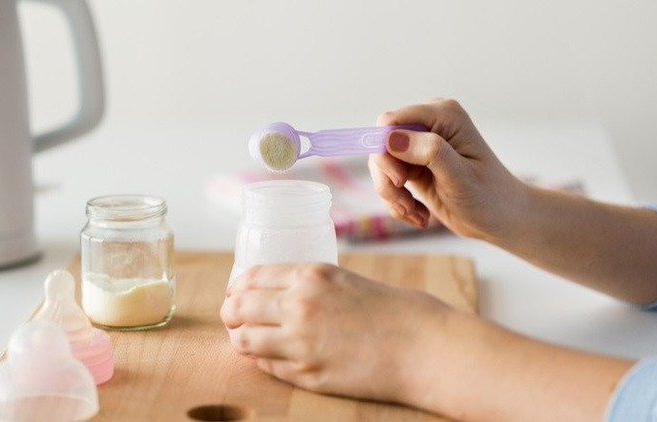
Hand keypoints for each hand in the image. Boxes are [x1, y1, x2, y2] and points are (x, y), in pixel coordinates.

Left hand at [220, 263, 452, 405]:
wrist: (425, 348)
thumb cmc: (395, 311)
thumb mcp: (346, 281)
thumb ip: (310, 286)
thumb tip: (279, 295)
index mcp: (310, 276)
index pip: (250, 278)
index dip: (236, 287)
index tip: (235, 294)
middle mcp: (298, 306)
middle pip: (239, 308)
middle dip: (231, 313)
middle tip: (233, 318)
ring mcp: (300, 343)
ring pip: (244, 342)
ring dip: (241, 340)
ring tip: (246, 340)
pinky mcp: (308, 375)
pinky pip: (268, 367)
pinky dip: (263, 361)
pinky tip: (270, 357)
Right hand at [369, 98, 527, 241]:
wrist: (500, 219)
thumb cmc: (489, 196)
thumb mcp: (460, 176)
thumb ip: (429, 151)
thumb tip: (391, 138)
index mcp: (443, 116)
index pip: (391, 121)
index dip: (384, 149)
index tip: (399, 180)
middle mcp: (428, 125)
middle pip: (381, 144)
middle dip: (388, 178)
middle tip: (406, 205)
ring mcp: (419, 145)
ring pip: (381, 165)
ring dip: (392, 194)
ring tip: (414, 213)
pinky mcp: (413, 165)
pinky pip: (388, 180)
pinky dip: (397, 202)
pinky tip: (418, 214)